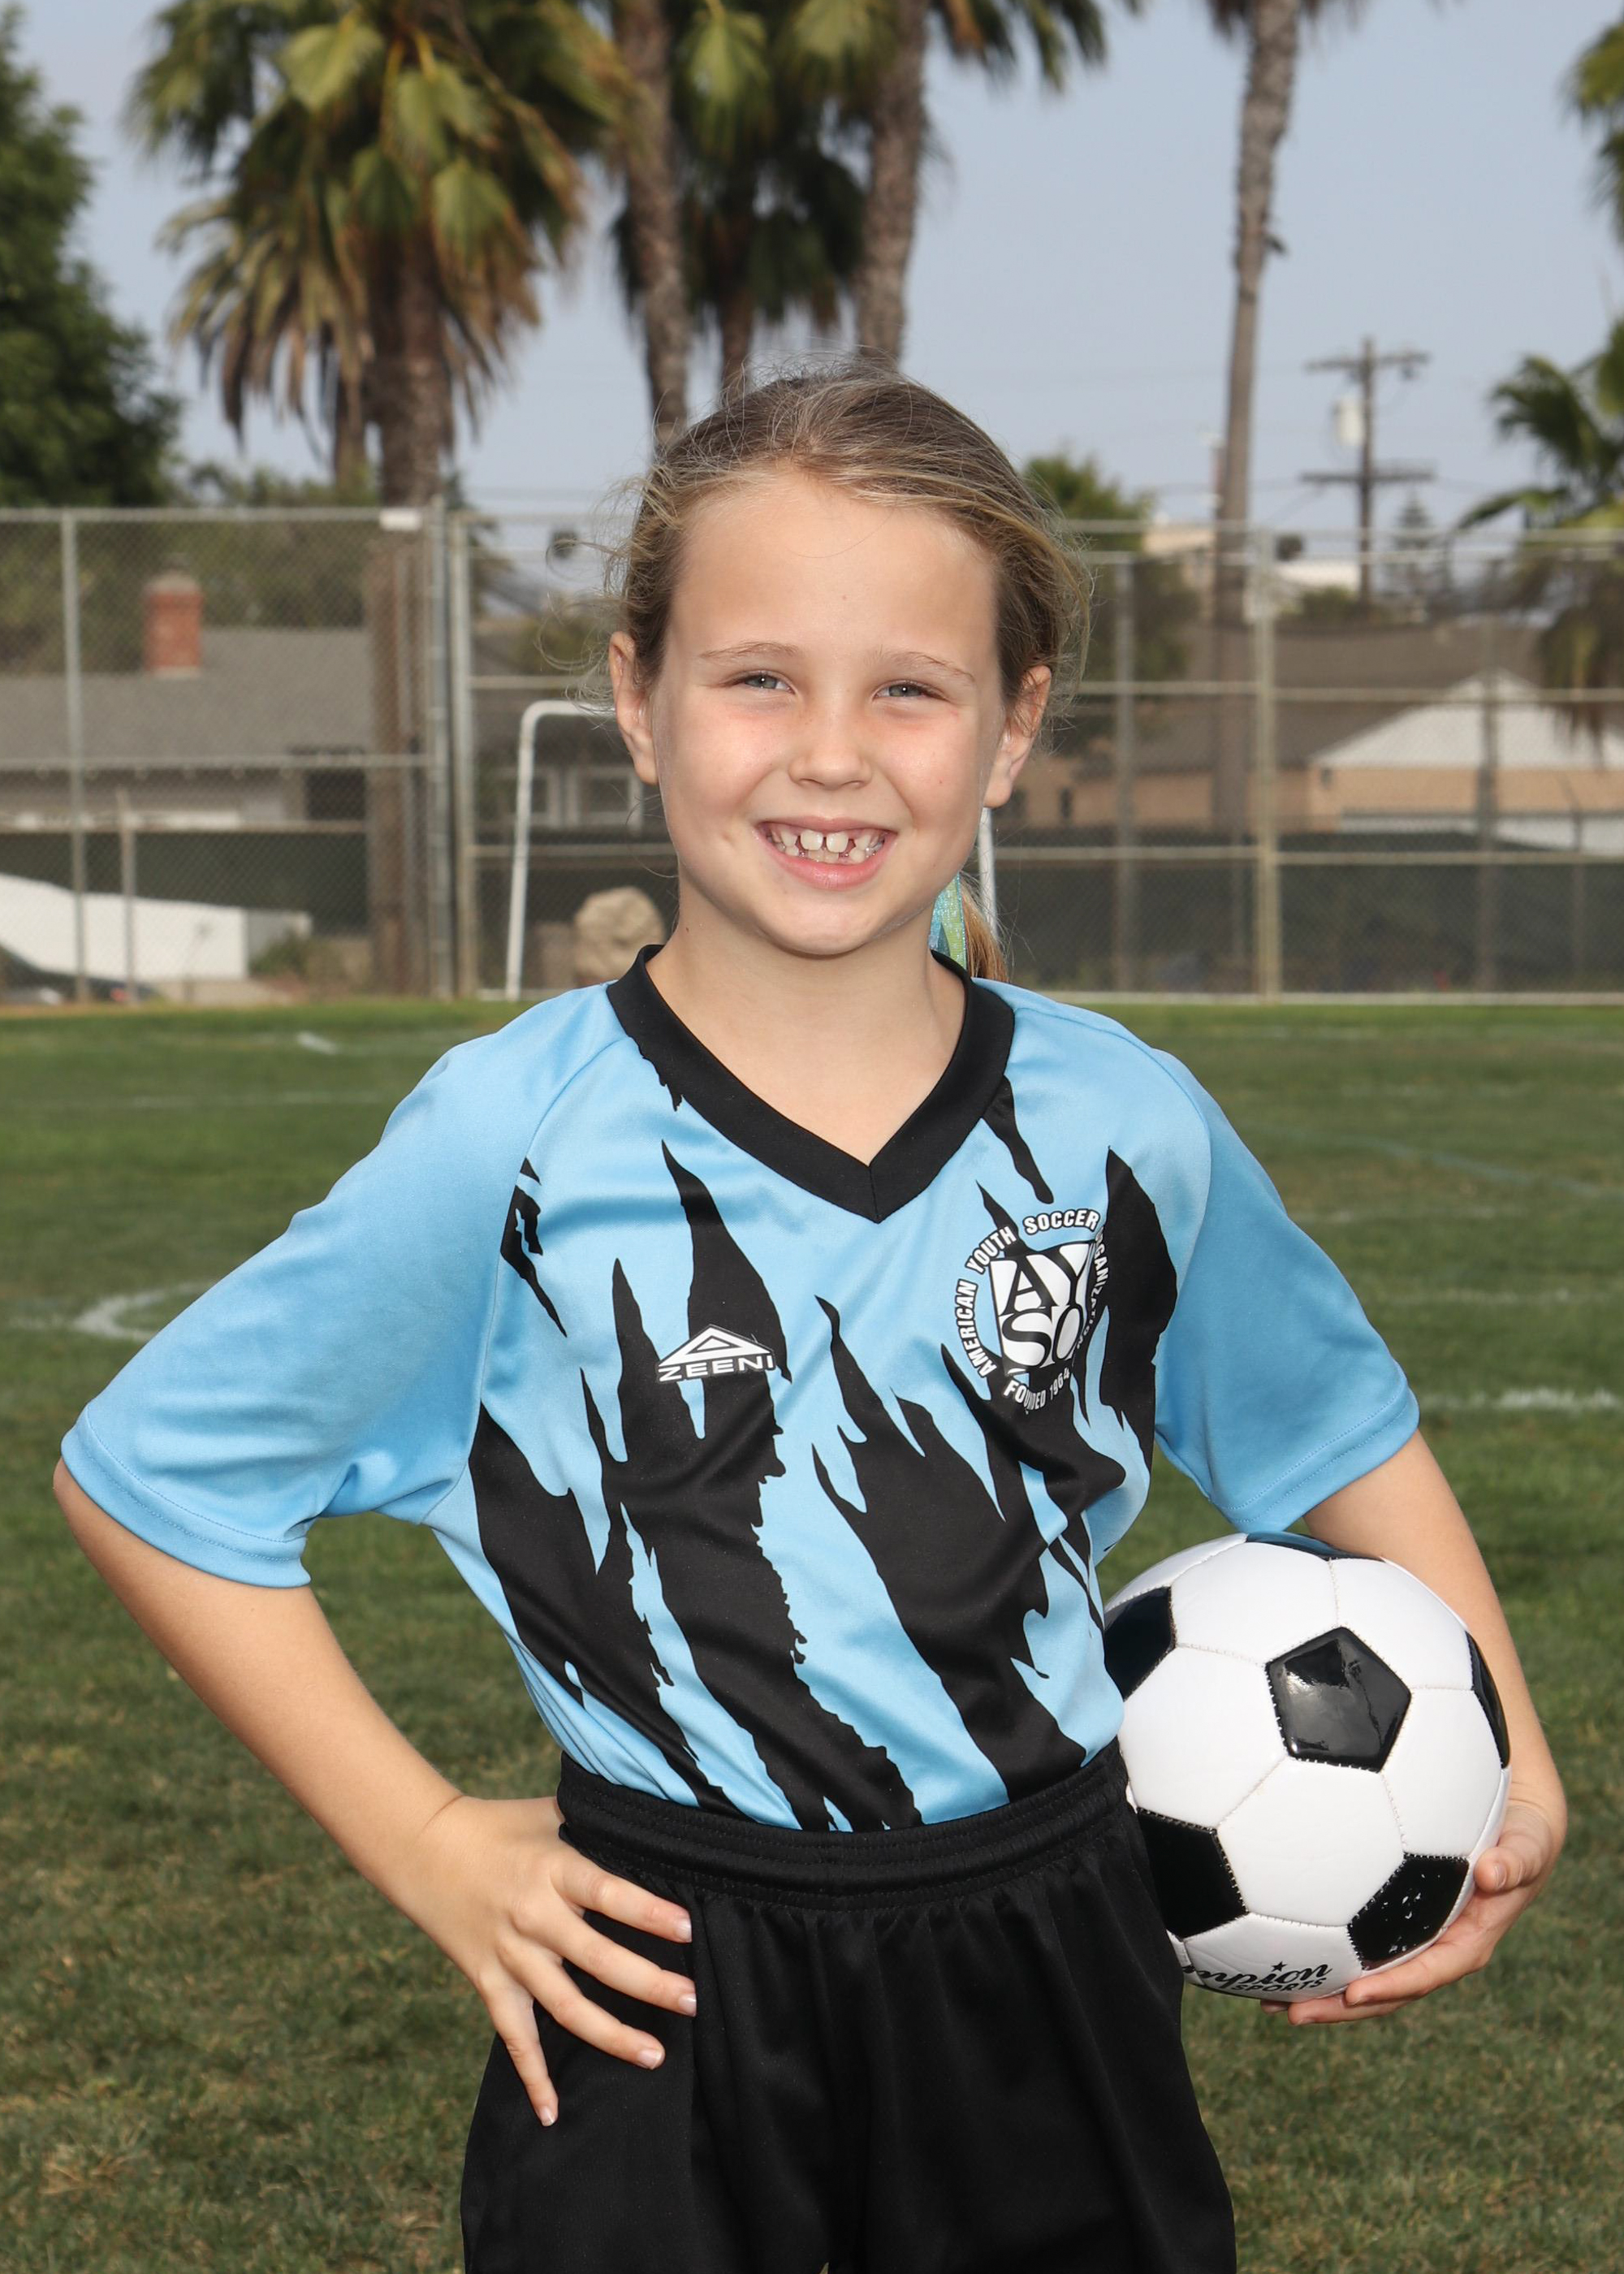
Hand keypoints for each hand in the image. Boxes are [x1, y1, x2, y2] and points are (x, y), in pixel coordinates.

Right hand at [392, 1789, 696, 2123]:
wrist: (424, 1847)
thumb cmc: (499, 1825)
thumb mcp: (550, 1811)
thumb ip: (598, 1819)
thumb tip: (653, 1813)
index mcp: (553, 1870)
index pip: (608, 1894)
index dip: (648, 1914)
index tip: (687, 1929)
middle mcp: (534, 1917)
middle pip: (597, 1959)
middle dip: (648, 1984)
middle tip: (691, 2002)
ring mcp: (510, 1955)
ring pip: (565, 2007)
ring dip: (610, 2035)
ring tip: (654, 2055)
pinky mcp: (489, 1982)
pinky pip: (513, 2037)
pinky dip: (532, 2077)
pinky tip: (553, 2113)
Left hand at [1259, 1793, 1564, 2025]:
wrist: (1517, 1831)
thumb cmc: (1524, 1837)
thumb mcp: (1529, 1847)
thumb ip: (1517, 1860)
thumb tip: (1494, 1871)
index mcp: (1468, 1942)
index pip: (1427, 1973)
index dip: (1393, 1987)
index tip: (1354, 1994)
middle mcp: (1436, 1949)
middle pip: (1385, 1989)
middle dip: (1339, 2008)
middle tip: (1289, 2012)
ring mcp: (1414, 1940)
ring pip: (1365, 1975)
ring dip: (1321, 1991)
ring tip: (1267, 1999)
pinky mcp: (1395, 1924)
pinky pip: (1357, 1944)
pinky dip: (1321, 1951)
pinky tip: (1277, 1949)